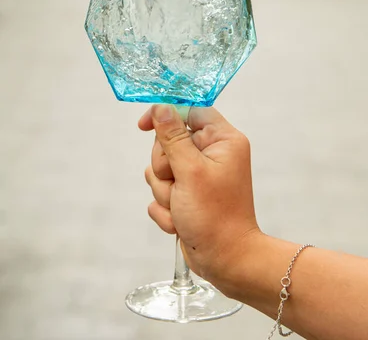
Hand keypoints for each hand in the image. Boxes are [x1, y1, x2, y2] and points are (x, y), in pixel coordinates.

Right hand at [139, 104, 260, 292]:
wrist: (224, 259)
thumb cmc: (214, 215)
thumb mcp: (190, 171)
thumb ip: (172, 137)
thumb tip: (160, 108)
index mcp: (223, 140)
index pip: (190, 111)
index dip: (165, 115)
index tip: (143, 126)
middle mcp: (212, 153)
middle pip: (169, 141)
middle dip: (166, 168)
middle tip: (178, 184)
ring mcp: (198, 175)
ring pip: (161, 169)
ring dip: (165, 191)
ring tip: (181, 207)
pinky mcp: (187, 194)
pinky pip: (161, 190)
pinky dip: (166, 208)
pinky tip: (180, 221)